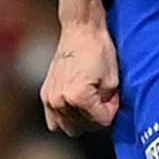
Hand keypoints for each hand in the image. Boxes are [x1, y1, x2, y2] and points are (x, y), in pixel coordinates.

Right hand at [41, 19, 119, 133]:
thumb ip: (109, 104)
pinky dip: (65, 118)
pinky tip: (76, 108)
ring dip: (82, 120)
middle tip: (103, 100)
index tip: (113, 97)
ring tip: (91, 104)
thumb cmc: (98, 49)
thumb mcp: (113, 79)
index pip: (102, 121)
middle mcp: (60, 101)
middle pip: (84, 127)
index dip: (111, 111)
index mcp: (77, 97)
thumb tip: (105, 116)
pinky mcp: (45, 94)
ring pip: (67, 128)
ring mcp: (49, 99)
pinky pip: (54, 121)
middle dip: (97, 117)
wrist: (80, 30)